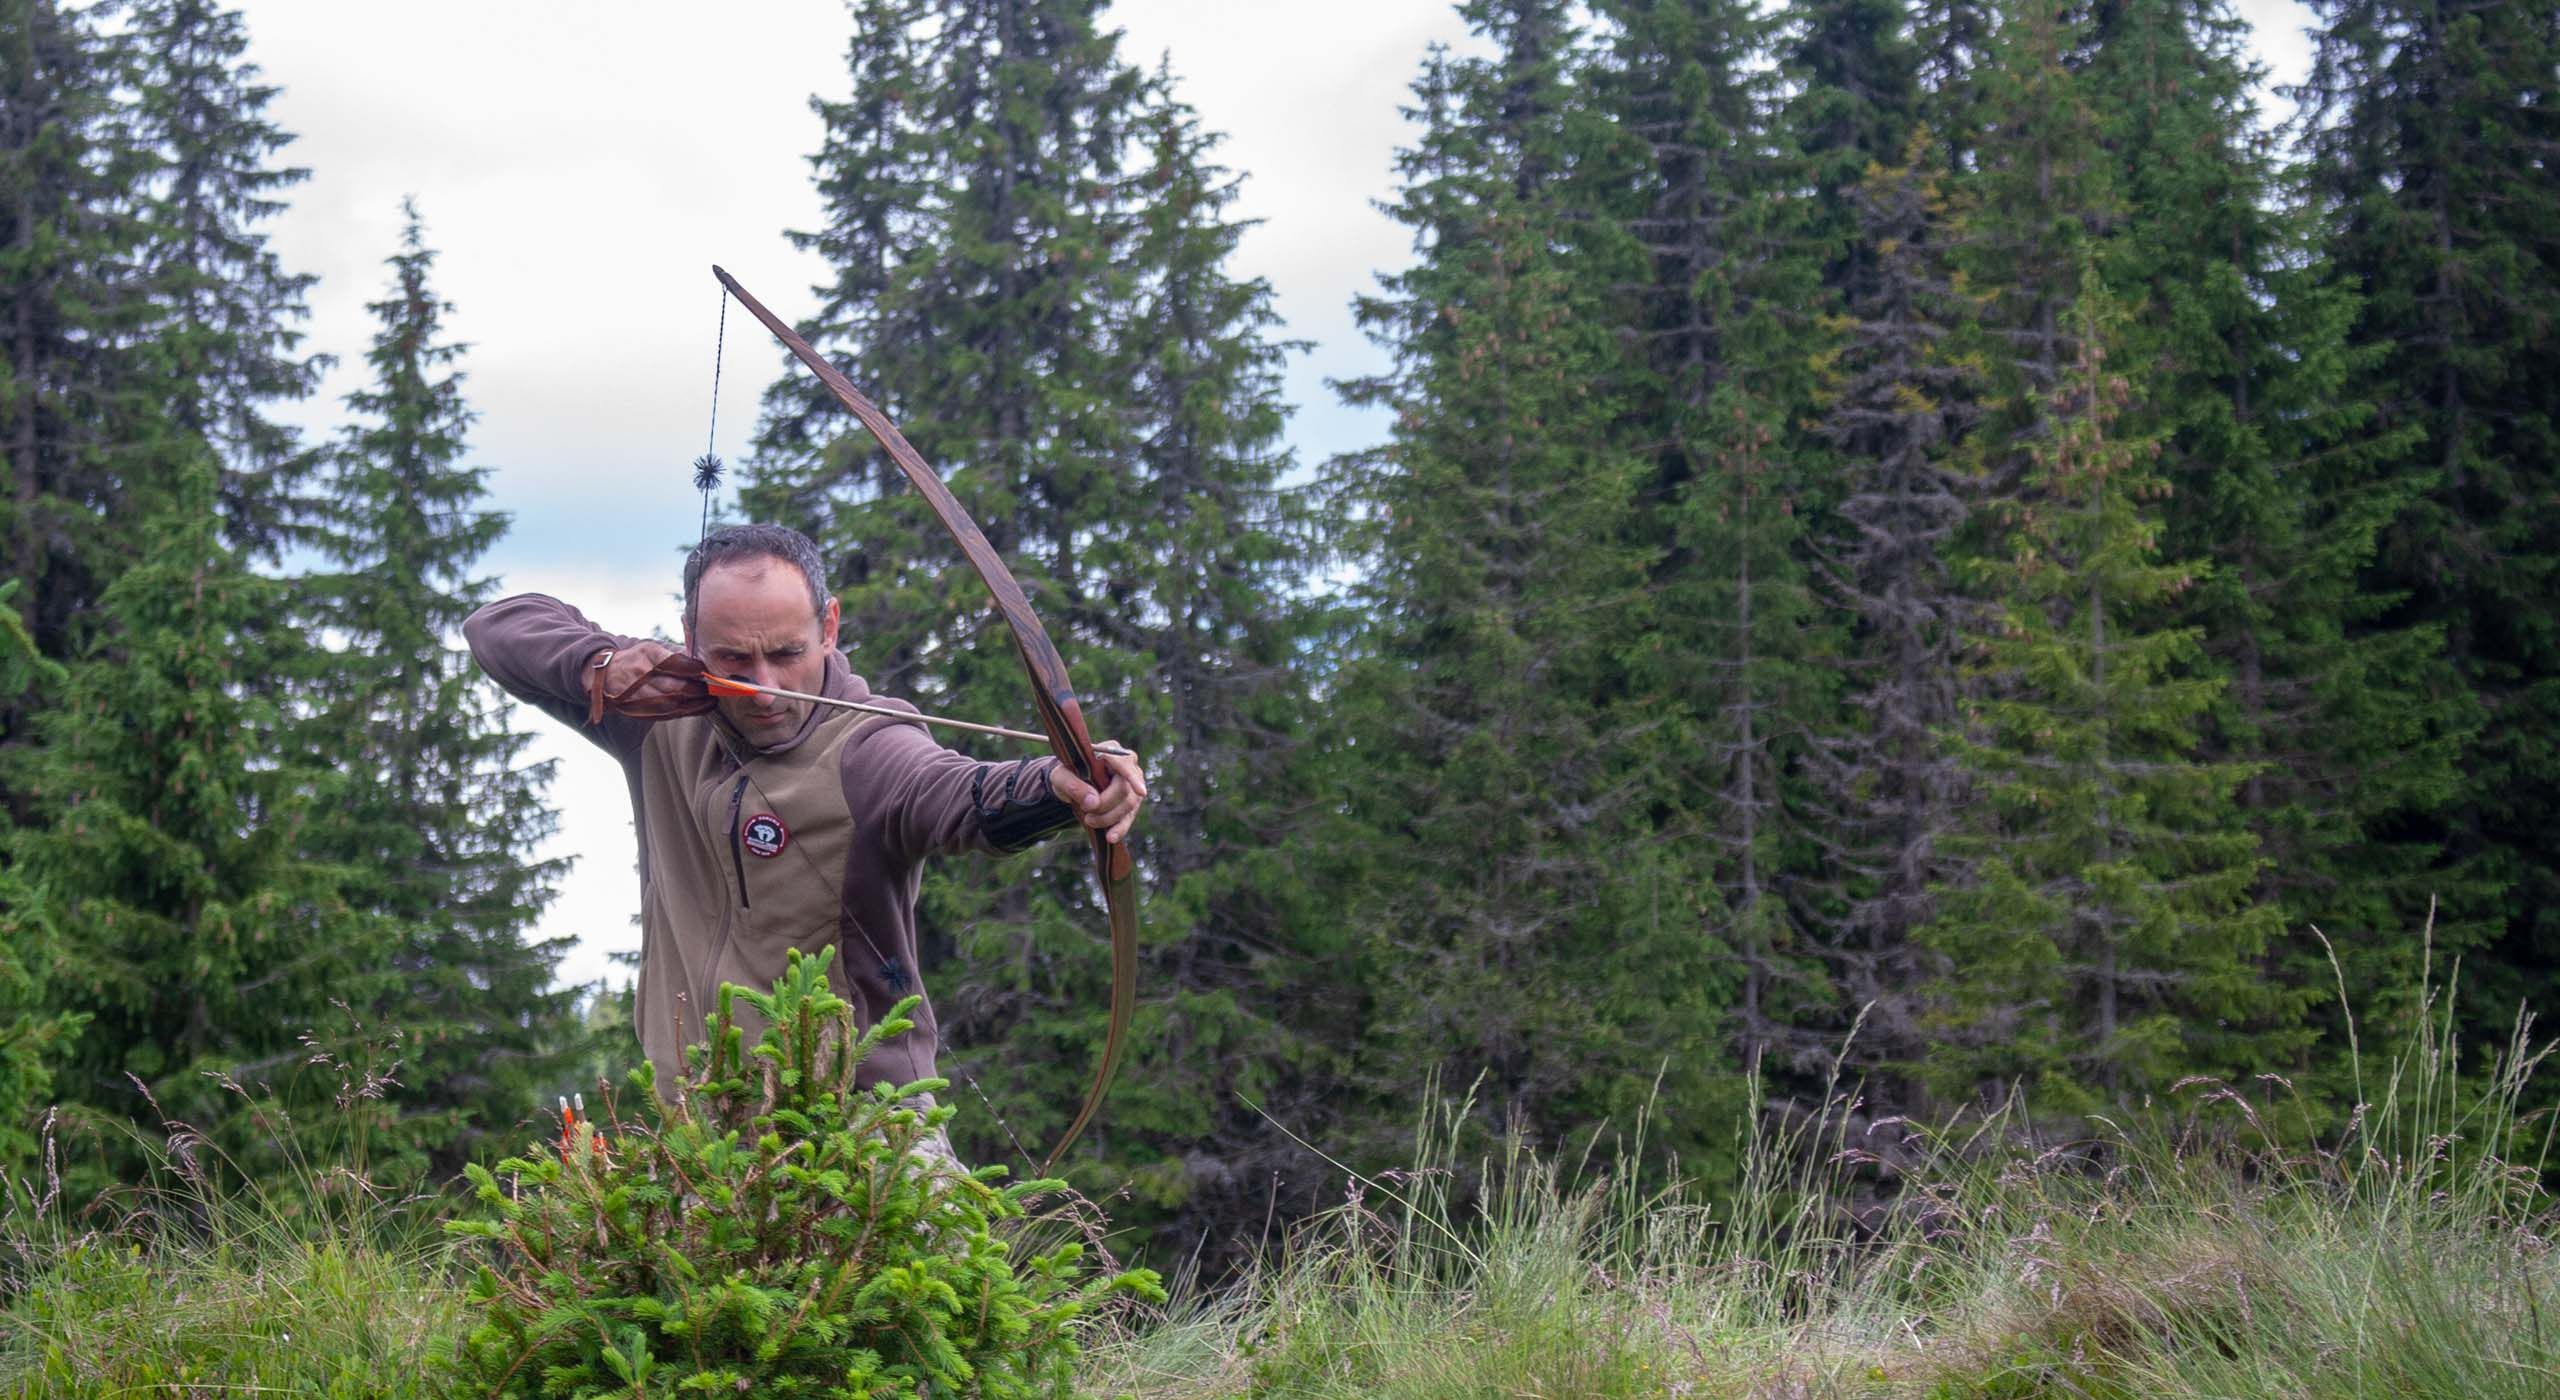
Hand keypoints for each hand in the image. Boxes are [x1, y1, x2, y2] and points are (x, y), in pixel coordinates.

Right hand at [584, 640, 709, 722]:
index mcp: (646, 656)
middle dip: (698, 689)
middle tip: (713, 688)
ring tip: (711, 699)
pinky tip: (700, 707)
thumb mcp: (650, 649)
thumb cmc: (635, 660)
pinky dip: (687, 711)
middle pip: (675, 686)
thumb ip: (674, 655)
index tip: (704, 669)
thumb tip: (700, 663)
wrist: (605, 676)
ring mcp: (640, 695)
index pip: (674, 663)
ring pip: (674, 703)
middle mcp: (642, 676)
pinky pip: (668, 714)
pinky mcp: (641, 710)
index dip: (693, 668)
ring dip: (696, 703)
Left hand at [1049, 743, 1147, 844]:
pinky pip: (1129, 817)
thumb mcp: (1061, 778)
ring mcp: (1133, 783)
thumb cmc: (1067, 775)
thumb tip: (1092, 803)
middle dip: (1106, 805)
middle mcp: (1128, 765)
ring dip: (1109, 817)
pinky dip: (1120, 828)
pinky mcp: (1132, 801)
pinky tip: (1111, 838)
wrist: (1071, 785)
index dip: (1132, 778)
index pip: (1124, 764)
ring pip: (1129, 805)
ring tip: (1089, 821)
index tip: (1141, 792)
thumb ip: (1073, 786)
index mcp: (1111, 751)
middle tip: (1087, 814)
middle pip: (1125, 789)